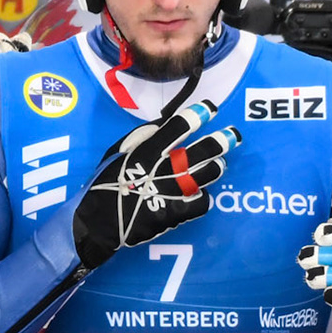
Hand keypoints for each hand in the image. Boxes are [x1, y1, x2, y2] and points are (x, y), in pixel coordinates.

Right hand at [72, 100, 238, 269]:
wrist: (98, 223)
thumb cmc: (105, 183)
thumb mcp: (117, 152)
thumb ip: (142, 137)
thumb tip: (166, 123)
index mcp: (148, 149)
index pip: (180, 126)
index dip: (199, 115)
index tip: (210, 109)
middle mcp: (164, 168)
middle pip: (203, 150)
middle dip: (222, 140)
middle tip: (233, 135)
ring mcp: (173, 192)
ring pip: (208, 174)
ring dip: (216, 166)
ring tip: (219, 163)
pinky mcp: (176, 214)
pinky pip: (202, 201)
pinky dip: (203, 195)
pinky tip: (200, 191)